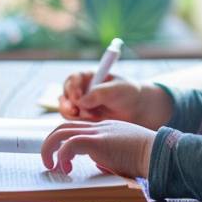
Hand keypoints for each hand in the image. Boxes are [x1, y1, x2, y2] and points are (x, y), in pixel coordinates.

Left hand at [41, 120, 156, 178]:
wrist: (159, 153)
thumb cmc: (146, 159)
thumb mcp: (123, 156)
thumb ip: (108, 157)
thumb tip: (98, 166)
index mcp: (105, 129)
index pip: (76, 128)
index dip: (63, 141)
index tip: (60, 157)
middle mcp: (99, 127)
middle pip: (63, 126)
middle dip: (50, 143)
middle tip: (49, 162)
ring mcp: (98, 132)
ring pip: (62, 132)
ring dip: (50, 149)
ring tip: (52, 166)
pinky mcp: (98, 141)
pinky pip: (71, 143)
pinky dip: (63, 155)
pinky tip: (66, 169)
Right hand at [58, 73, 173, 128]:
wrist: (137, 110)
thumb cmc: (128, 94)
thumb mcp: (117, 89)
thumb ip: (99, 93)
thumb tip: (81, 102)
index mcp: (88, 77)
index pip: (73, 79)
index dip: (72, 88)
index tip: (78, 97)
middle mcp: (81, 90)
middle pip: (64, 95)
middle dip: (67, 105)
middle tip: (75, 111)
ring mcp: (80, 105)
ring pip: (67, 111)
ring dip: (76, 115)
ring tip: (94, 117)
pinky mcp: (83, 118)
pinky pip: (73, 122)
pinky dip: (81, 124)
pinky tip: (95, 122)